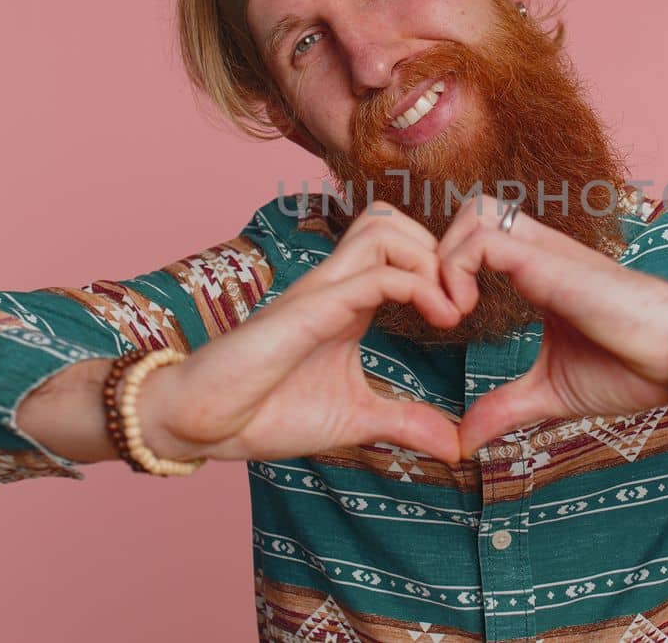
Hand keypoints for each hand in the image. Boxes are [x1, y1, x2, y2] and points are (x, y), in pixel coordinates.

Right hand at [138, 201, 466, 466]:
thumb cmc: (267, 414)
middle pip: (393, 220)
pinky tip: (439, 321)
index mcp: (349, 302)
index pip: (399, 246)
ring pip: (383, 227)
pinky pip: (373, 274)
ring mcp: (321, 291)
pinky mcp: (309, 309)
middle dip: (441, 250)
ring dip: (430, 258)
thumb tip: (456, 447)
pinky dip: (418, 286)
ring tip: (450, 309)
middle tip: (461, 303)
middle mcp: (335, 285)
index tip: (464, 312)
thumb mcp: (356, 420)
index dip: (440, 265)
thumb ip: (405, 423)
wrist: (204, 425)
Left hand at [438, 195, 667, 458]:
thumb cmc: (631, 369)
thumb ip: (505, 408)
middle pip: (472, 210)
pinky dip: (457, 270)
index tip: (445, 321)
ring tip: (452, 313)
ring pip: (473, 212)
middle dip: (438, 251)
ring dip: (444, 258)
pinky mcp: (551, 263)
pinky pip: (484, 240)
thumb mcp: (550, 393)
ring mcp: (545, 253)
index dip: (448, 268)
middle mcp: (540, 252)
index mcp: (539, 272)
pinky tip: (464, 315)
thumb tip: (464, 441)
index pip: (479, 238)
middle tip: (440, 309)